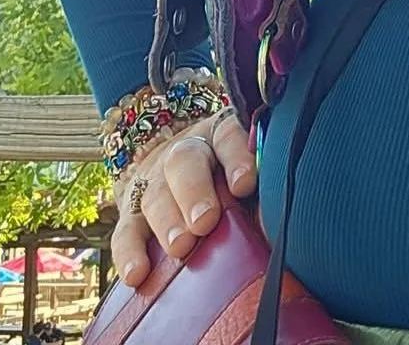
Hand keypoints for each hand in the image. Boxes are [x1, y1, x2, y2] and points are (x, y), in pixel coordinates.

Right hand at [110, 109, 257, 285]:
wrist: (181, 171)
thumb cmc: (230, 177)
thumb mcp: (247, 172)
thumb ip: (263, 189)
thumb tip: (283, 219)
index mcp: (221, 135)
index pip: (228, 135)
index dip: (237, 156)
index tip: (246, 184)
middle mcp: (185, 151)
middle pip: (184, 161)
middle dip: (194, 192)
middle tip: (205, 221)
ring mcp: (153, 180)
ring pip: (155, 193)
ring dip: (167, 221)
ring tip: (180, 247)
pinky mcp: (130, 211)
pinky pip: (125, 230)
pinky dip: (128, 253)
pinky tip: (136, 274)